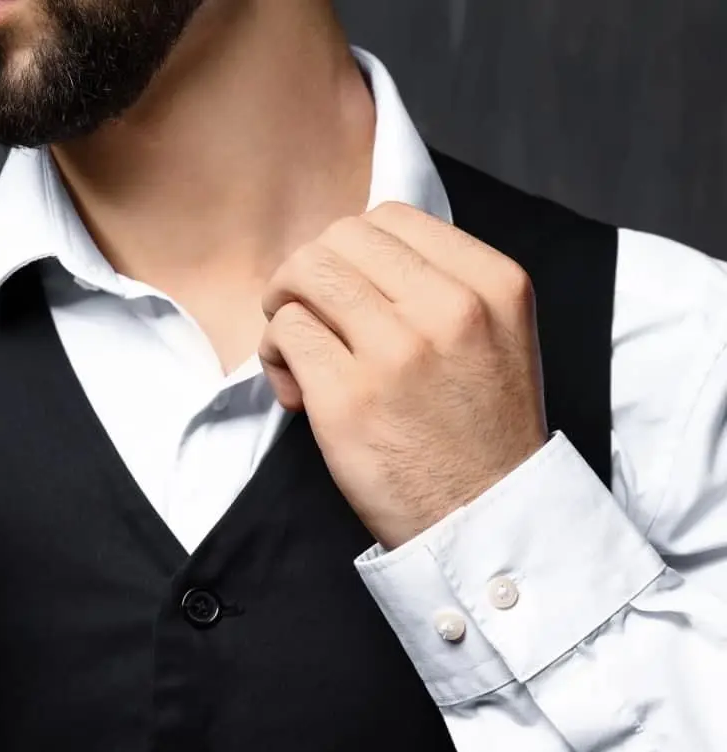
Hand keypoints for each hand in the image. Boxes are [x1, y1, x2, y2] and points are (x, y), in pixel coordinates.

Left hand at [259, 202, 547, 549]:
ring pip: (303, 275)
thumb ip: (438, 282)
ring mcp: (396, 351)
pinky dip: (276, 355)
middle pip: (339, 238)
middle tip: (309, 316)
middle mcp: (448, 307)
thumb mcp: (493, 333)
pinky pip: (284, 333)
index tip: (349, 291)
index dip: (351, 249)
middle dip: (309, 271)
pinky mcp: (347, 397)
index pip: (389, 217)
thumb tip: (349, 248)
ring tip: (299, 350)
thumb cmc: (477, 429)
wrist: (484, 517)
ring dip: (284, 306)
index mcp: (491, 282)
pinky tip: (298, 390)